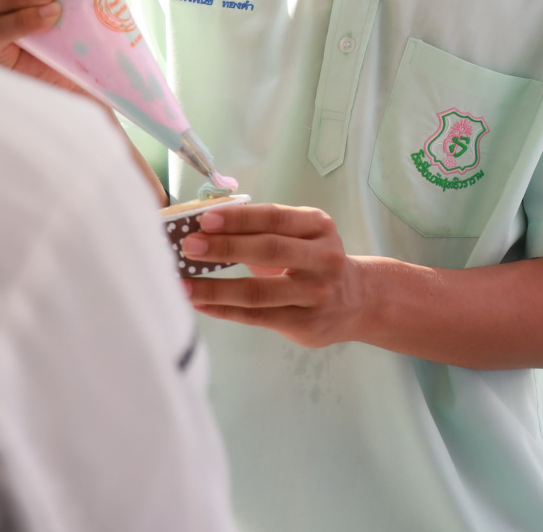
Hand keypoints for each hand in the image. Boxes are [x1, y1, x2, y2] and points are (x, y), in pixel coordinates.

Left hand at [181, 204, 366, 348]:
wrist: (359, 299)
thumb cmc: (314, 260)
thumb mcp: (303, 236)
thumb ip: (265, 230)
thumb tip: (206, 227)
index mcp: (319, 227)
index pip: (275, 218)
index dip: (239, 218)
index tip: (205, 219)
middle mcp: (323, 258)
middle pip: (269, 250)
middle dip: (225, 247)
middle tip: (189, 246)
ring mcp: (315, 294)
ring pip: (259, 292)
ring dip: (216, 288)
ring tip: (183, 284)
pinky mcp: (305, 323)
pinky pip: (256, 317)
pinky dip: (224, 310)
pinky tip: (200, 304)